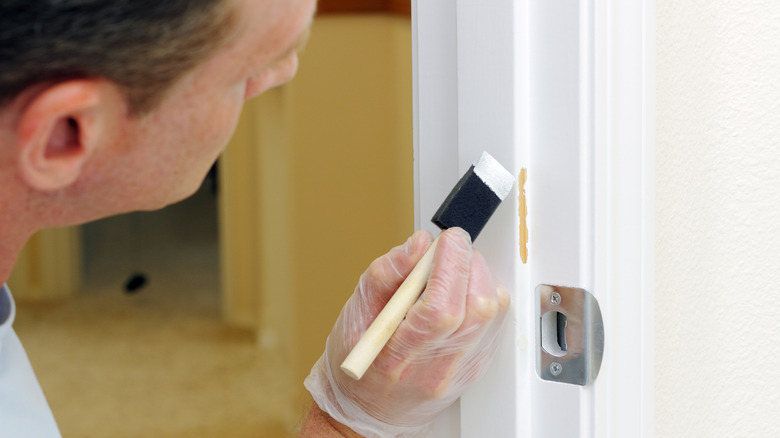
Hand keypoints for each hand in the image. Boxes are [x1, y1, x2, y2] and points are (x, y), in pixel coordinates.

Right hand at [305, 228, 509, 436]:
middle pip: (477, 308)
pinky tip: (459, 294)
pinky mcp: (478, 366)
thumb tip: (419, 244)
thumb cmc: (360, 361)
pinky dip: (482, 295)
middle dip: (468, 264)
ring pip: (493, 312)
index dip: (450, 265)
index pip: (441, 308)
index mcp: (398, 356)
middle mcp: (437, 368)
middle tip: (449, 250)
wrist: (372, 409)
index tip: (447, 239)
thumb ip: (385, 273)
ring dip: (477, 278)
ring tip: (450, 273)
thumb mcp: (355, 312)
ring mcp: (462, 370)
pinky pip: (496, 322)